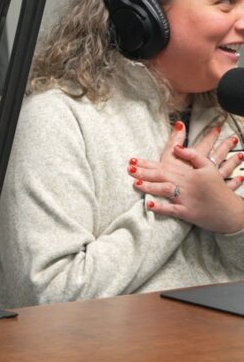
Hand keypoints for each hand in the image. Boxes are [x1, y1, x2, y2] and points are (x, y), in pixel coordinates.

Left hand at [128, 121, 243, 232]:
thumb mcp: (209, 168)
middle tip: (128, 169)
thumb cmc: (218, 189)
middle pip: (162, 176)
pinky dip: (161, 207)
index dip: (147, 163)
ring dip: (150, 187)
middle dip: (144, 172)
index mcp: (190, 173)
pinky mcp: (188, 213)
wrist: (231, 211)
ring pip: (166, 191)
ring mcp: (187, 199)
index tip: (132, 160)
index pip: (165, 165)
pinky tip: (149, 204)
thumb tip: (177, 148)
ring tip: (135, 183)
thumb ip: (193, 156)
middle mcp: (187, 184)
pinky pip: (173, 210)